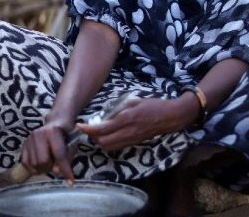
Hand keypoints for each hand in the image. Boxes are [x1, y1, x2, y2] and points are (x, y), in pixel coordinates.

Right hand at [19, 114, 76, 182]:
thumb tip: (56, 171)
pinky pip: (25, 163)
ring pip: (34, 164)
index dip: (65, 169)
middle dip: (51, 168)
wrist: (56, 122)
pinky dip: (33, 169)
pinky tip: (40, 167)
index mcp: (53, 131)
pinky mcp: (24, 144)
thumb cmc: (66, 135)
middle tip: (56, 167)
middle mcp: (39, 134)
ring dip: (43, 169)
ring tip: (49, 164)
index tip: (70, 182)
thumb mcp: (72, 144)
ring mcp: (29, 139)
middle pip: (44, 161)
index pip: (59, 154)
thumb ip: (66, 157)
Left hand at [76, 96, 197, 151]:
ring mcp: (131, 140)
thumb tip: (104, 114)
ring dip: (99, 141)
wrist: (169, 117)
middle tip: (88, 127)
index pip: (102, 129)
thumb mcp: (133, 101)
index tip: (79, 125)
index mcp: (126, 119)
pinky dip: (108, 143)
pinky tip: (108, 134)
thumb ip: (118, 108)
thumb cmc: (152, 106)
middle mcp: (127, 132)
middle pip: (102, 142)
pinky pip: (116, 147)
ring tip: (97, 132)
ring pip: (108, 147)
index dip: (88, 129)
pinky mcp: (134, 143)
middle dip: (92, 136)